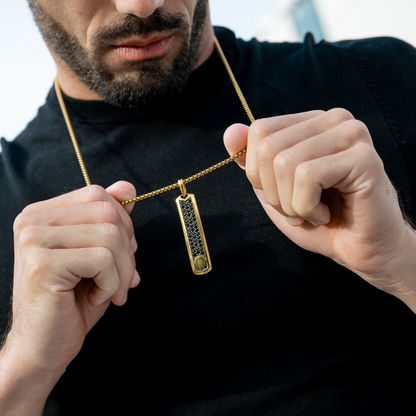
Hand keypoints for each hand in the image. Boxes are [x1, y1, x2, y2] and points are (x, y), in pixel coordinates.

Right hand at [2, 182, 138, 382]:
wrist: (44, 345)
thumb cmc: (74, 300)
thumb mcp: (98, 253)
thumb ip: (110, 219)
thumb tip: (127, 188)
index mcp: (44, 213)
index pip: (99, 195)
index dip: (123, 223)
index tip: (124, 254)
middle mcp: (33, 220)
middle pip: (107, 212)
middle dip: (127, 250)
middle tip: (122, 279)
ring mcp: (34, 240)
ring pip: (109, 236)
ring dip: (122, 271)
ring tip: (110, 291)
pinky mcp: (42, 265)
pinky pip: (102, 259)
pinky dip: (111, 283)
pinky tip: (96, 297)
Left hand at [224, 109, 415, 300]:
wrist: (361, 250)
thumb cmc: (320, 221)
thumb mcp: (274, 190)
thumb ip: (253, 162)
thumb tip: (230, 132)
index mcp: (311, 123)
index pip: (259, 130)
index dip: (257, 173)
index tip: (282, 194)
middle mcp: (333, 120)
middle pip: (268, 147)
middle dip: (273, 192)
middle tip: (299, 208)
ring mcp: (351, 135)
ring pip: (285, 163)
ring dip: (291, 203)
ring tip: (314, 212)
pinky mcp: (363, 158)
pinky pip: (307, 176)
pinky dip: (307, 207)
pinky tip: (326, 214)